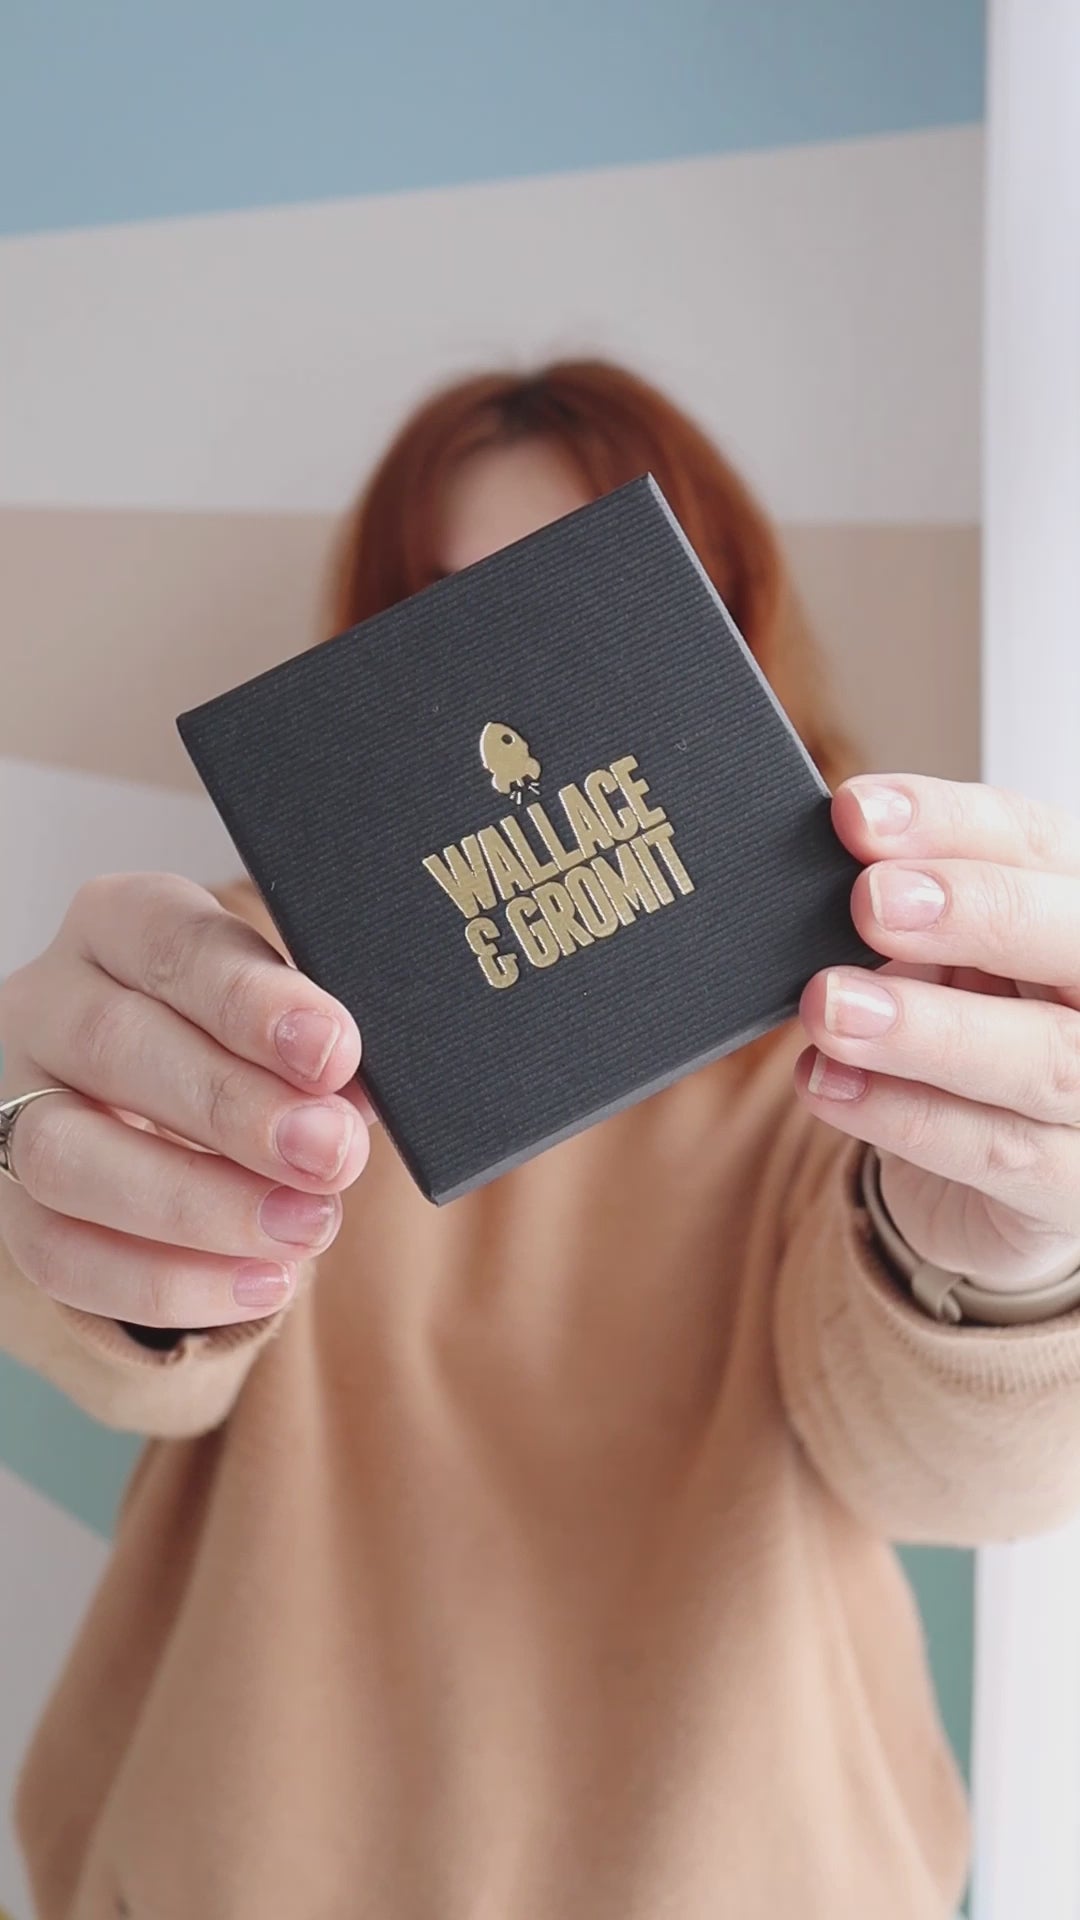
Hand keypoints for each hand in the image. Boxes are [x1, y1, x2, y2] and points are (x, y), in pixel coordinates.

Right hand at [0, 875, 368, 1327]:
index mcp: (116, 924)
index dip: (251, 1001)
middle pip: (113, 1045)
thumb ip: (315, 1046)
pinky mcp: (13, 1207)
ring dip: (198, 1205)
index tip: (333, 1049)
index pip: (172, 943)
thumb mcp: (284, 1015)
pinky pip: (61, 1256)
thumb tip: (354, 1101)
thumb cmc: (248, 1043)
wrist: (184, 1111)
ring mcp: (13, 1107)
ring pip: (67, 1157)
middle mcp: (46, 1005)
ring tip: (306, 1227)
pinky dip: (168, 1282)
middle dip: (233, 1108)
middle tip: (332, 1153)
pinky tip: (263, 1281)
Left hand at [795, 775, 1079, 1292]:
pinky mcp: (1072, 1189)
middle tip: (871, 902)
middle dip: (974, 913)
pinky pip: (996, 1152)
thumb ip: (907, 908)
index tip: (857, 814)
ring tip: (830, 1006)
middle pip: (1073, 940)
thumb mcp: (948, 951)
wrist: (1005, 1168)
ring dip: (928, 1030)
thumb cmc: (977, 1024)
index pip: (1040, 845)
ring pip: (1044, 1060)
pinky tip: (828, 1085)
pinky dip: (905, 1116)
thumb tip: (832, 867)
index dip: (952, 823)